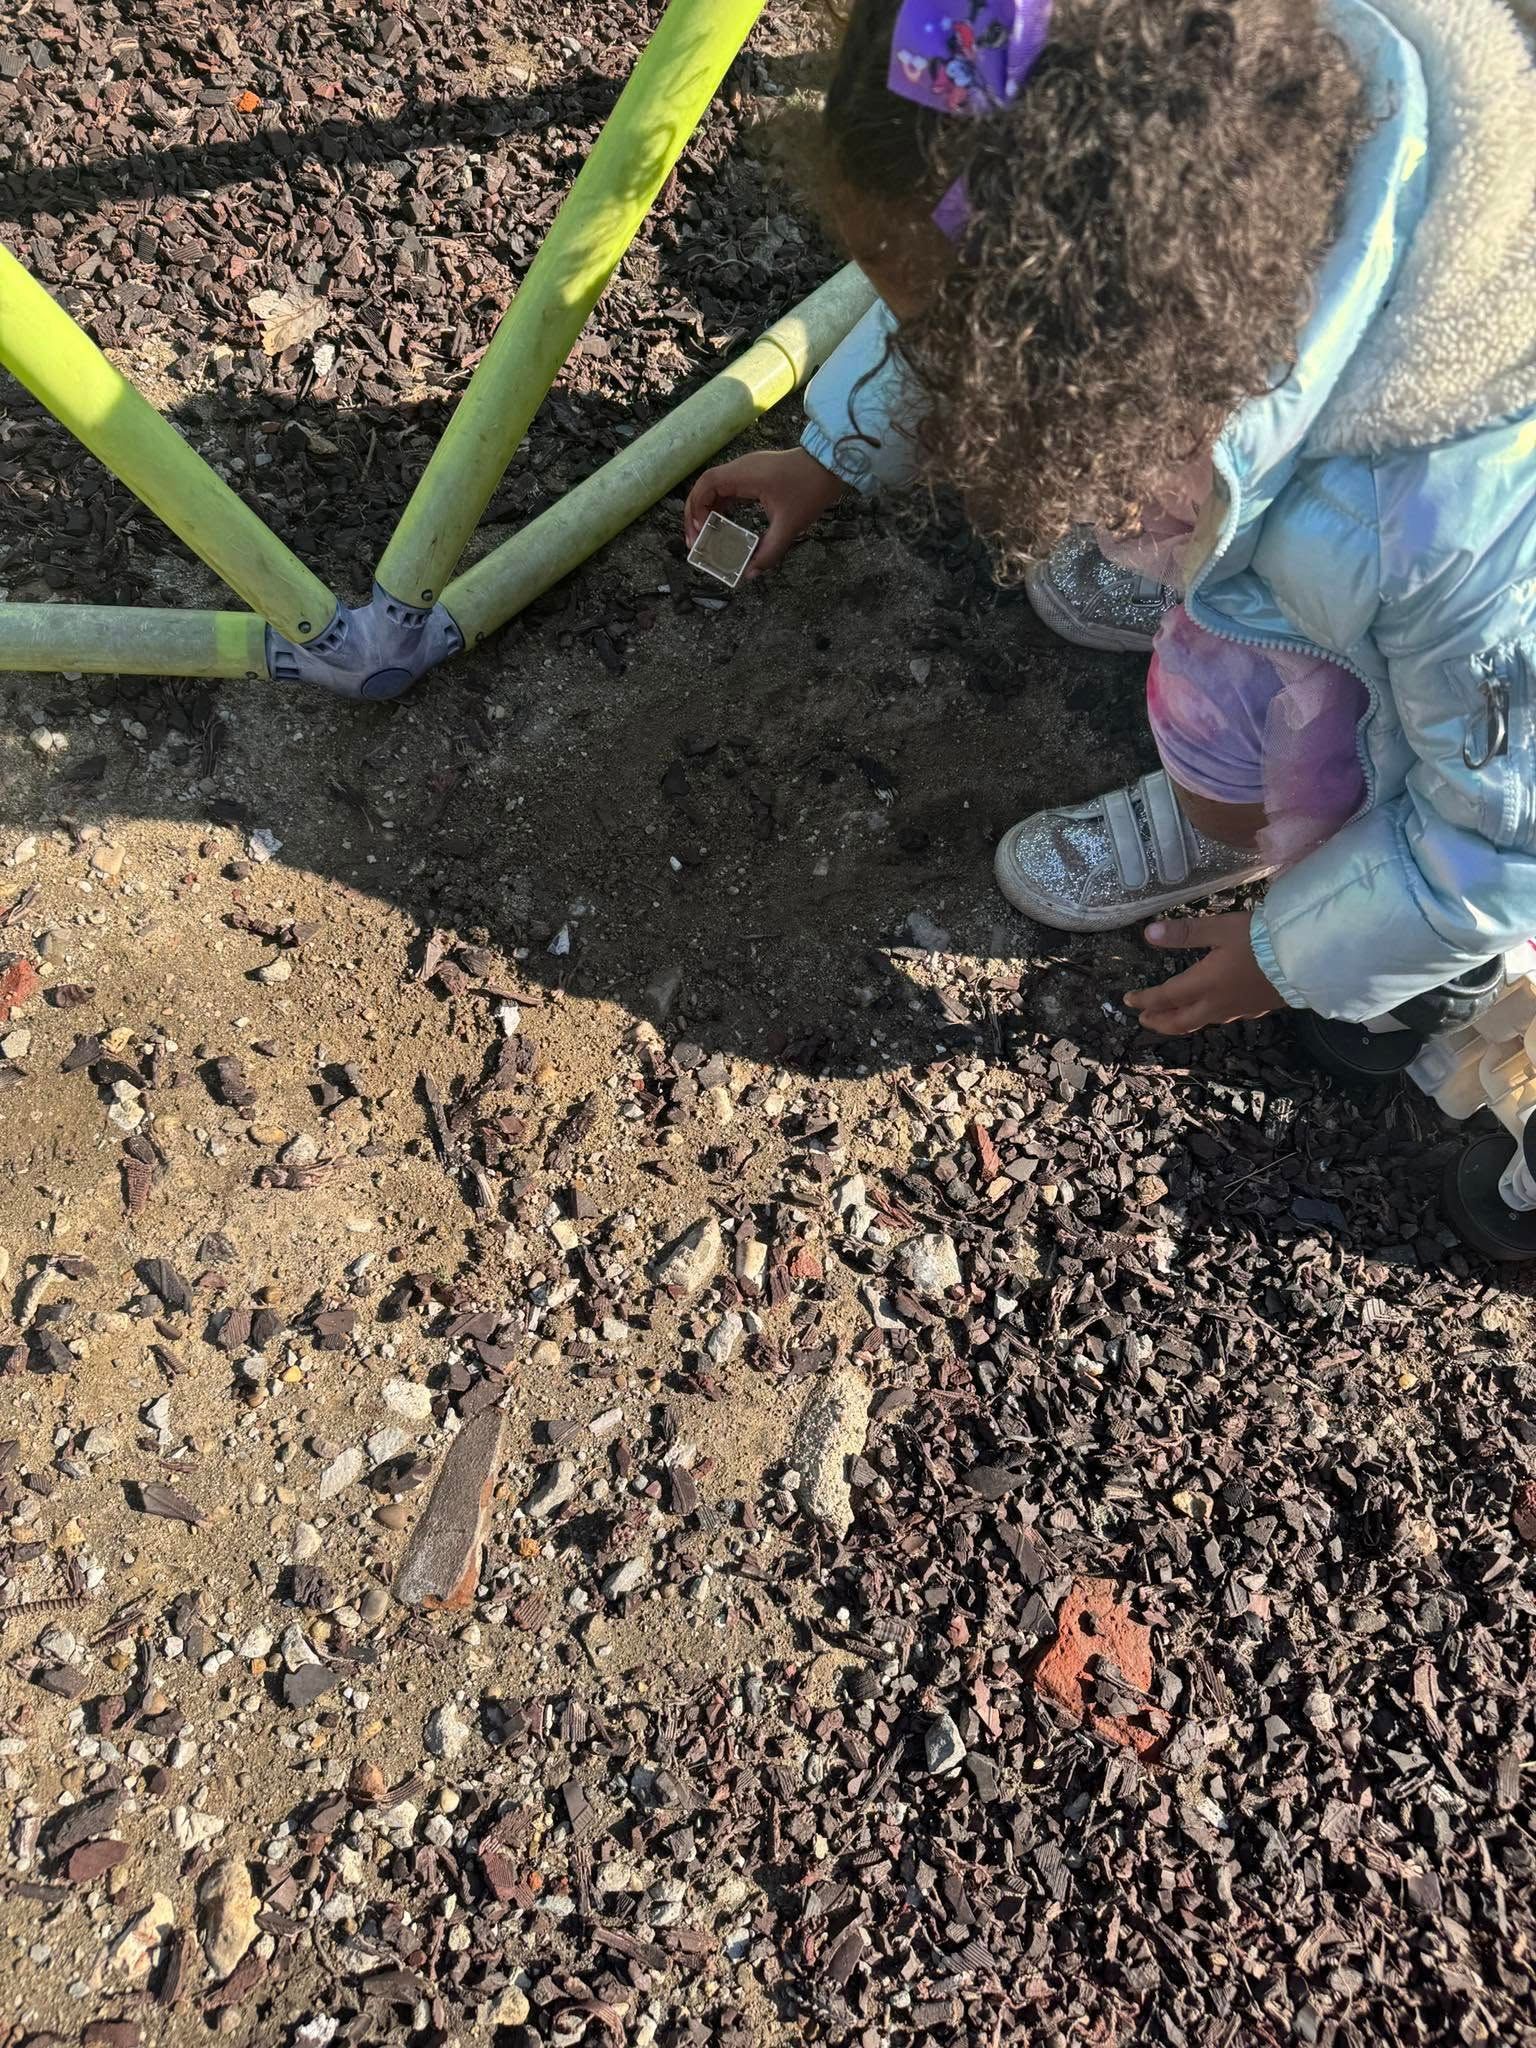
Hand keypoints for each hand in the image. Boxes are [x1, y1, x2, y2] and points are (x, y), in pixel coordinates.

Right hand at [684, 449, 845, 579]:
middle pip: (705, 488)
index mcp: (745, 474)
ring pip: (715, 490)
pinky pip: (729, 491)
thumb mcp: (790, 525)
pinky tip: (721, 527)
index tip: (700, 532)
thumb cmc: (811, 489)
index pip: (707, 485)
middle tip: (694, 542)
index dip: (698, 508)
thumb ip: (769, 552)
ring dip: (707, 512)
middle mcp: (741, 469)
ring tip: (703, 538)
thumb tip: (750, 574)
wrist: (830, 465)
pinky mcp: (754, 477)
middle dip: (696, 515)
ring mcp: (747, 471)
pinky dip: (721, 509)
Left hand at [1124, 913, 1281, 1035]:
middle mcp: (1216, 1004)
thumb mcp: (1221, 929)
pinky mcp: (1254, 1010)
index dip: (1145, 1000)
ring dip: (1179, 1022)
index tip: (1128, 1001)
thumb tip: (1149, 934)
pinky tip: (1207, 1010)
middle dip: (1159, 1021)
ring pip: (1200, 1023)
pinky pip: (1220, 1019)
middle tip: (1144, 1019)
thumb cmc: (1261, 940)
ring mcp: (1237, 1011)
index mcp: (1204, 984)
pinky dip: (1202, 1018)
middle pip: (1180, 1021)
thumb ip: (1185, 933)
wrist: (1306, 959)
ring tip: (1169, 1019)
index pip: (1165, 997)